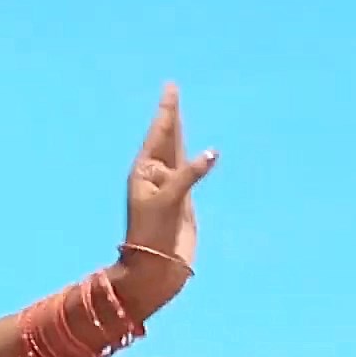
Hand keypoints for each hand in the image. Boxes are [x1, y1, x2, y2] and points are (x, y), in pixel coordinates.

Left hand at [119, 84, 217, 311]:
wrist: (156, 267)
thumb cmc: (152, 234)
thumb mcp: (168, 201)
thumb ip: (188, 175)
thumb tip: (211, 153)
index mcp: (144, 172)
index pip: (159, 134)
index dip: (167, 111)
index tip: (170, 89)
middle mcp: (156, 176)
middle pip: (167, 138)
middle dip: (171, 115)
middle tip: (172, 90)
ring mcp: (171, 188)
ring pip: (179, 153)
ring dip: (180, 134)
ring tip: (179, 113)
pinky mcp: (184, 202)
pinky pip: (192, 173)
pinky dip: (198, 161)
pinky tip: (206, 152)